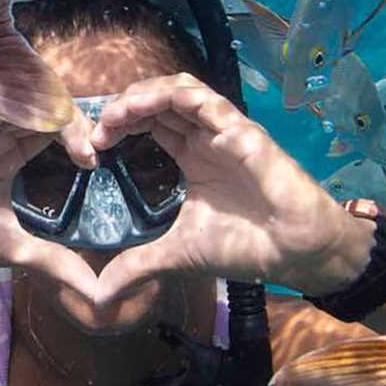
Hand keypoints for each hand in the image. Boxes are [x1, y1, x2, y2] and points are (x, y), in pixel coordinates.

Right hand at [0, 107, 101, 301]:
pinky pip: (4, 104)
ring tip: (84, 150)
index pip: (57, 128)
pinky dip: (34, 110)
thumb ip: (54, 263)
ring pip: (35, 99)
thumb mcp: (13, 250)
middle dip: (83, 124)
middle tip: (98, 155)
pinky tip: (55, 130)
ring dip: (67, 118)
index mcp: (11, 155)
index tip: (98, 165)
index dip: (83, 136)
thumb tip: (95, 292)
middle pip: (52, 107)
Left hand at [86, 74, 373, 319]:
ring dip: (142, 95)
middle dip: (124, 106)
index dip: (120, 124)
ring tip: (114, 114)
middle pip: (160, 100)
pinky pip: (205, 100)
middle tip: (96, 126)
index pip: (151, 123)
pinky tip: (143, 107)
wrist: (293, 252)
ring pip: (179, 90)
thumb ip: (138, 266)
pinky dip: (171, 96)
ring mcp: (224, 130)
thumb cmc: (245, 246)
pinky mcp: (241, 131)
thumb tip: (100, 295)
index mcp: (192, 156)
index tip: (92, 145)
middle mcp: (206, 137)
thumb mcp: (177, 255)